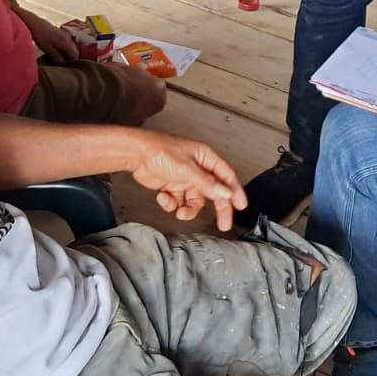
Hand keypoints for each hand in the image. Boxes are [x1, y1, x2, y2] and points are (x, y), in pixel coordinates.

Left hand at [27, 15, 79, 63]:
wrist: (36, 24)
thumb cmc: (41, 37)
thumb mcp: (48, 49)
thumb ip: (57, 57)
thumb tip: (63, 63)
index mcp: (67, 42)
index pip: (75, 55)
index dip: (73, 62)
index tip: (68, 67)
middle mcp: (68, 38)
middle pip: (74, 50)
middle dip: (71, 58)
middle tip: (65, 65)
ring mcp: (65, 35)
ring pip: (70, 47)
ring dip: (68, 53)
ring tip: (61, 59)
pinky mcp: (61, 34)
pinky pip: (66, 43)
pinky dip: (64, 48)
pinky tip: (58, 52)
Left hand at [127, 131, 246, 231]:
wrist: (135, 155)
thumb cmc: (160, 151)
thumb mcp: (187, 169)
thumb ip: (207, 183)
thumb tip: (226, 194)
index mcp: (206, 158)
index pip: (227, 176)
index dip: (235, 191)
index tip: (241, 206)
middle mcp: (198, 169)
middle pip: (214, 192)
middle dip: (218, 208)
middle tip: (223, 224)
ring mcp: (186, 179)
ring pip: (195, 201)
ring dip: (188, 209)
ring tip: (180, 212)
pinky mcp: (173, 187)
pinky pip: (179, 202)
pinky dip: (172, 204)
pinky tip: (163, 197)